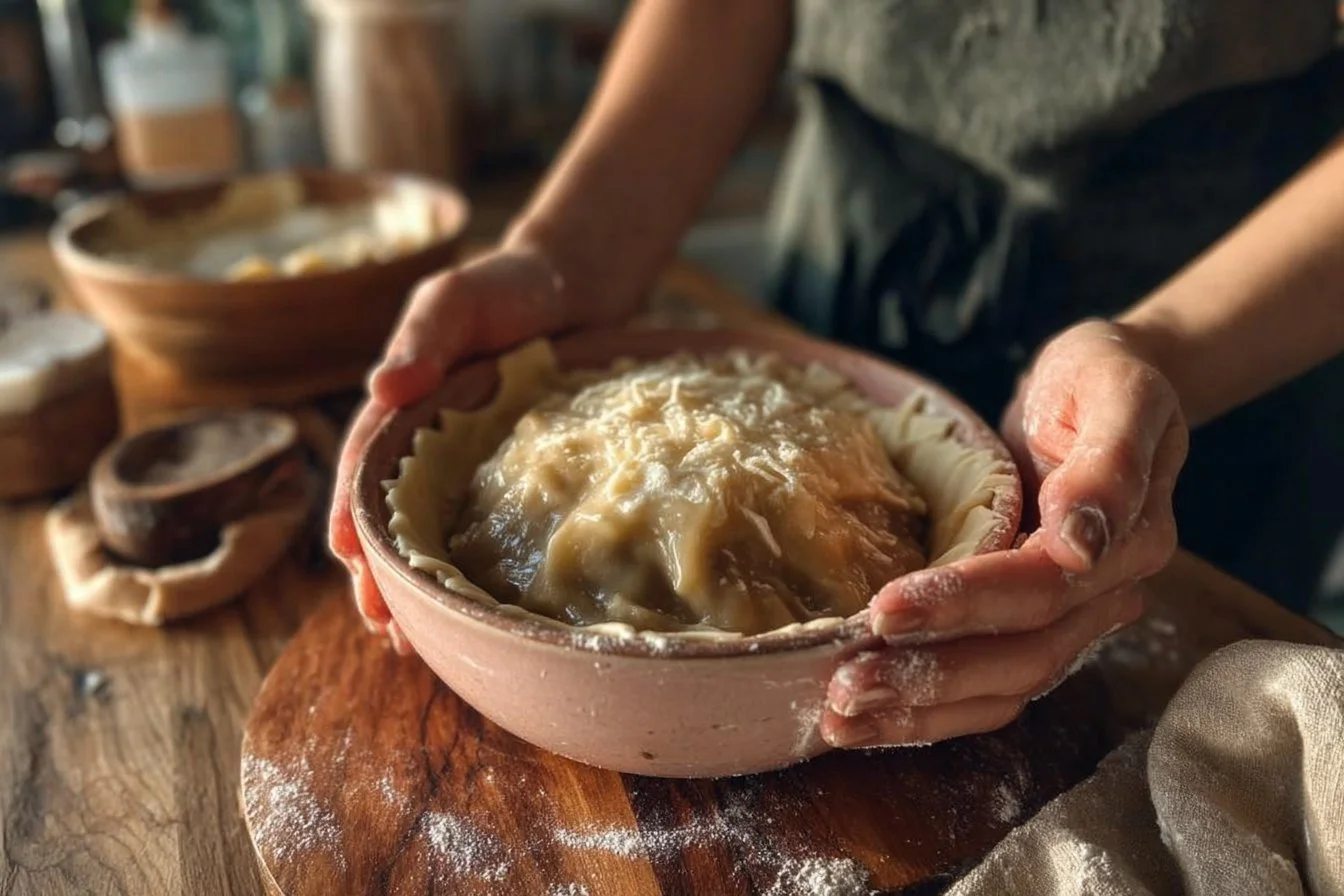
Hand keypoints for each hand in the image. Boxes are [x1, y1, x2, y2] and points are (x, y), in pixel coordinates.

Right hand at [329, 241, 588, 651]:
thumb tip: (384, 387)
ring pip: (430, 533)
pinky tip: (474, 611)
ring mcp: (464, 464)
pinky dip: (470, 570)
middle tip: (380, 627)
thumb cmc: (507, 287)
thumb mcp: (455, 300)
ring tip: (410, 643)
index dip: (351, 514)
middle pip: (389, 516)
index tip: (347, 560)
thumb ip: (422, 339)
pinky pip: (482, 528)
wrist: (573, 286)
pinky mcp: (507, 477)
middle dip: (377, 574)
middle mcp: (424, 443)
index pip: (364, 468)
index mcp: (399, 407)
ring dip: (417, 586)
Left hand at [822, 319, 1188, 747]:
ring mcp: (1068, 617)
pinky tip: (866, 717)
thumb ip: (1110, 463)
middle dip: (931, 677)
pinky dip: (928, 710)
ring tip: (840, 717)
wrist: (1099, 389)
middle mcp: (1103, 596)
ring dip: (922, 712)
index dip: (965, 603)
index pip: (1040, 590)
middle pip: (1022, 657)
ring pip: (1004, 688)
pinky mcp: (1028, 623)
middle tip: (844, 682)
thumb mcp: (1117, 390)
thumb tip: (1079, 542)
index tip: (884, 608)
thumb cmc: (1100, 378)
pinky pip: (987, 683)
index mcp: (1130, 543)